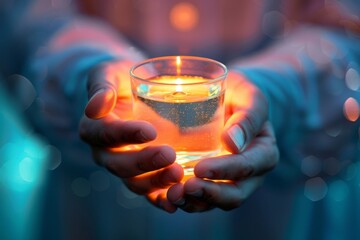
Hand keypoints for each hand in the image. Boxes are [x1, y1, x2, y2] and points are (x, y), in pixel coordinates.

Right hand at [79, 60, 182, 212]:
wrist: (130, 92)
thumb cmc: (119, 79)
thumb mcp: (108, 73)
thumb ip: (101, 86)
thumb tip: (95, 106)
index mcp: (94, 128)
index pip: (105, 133)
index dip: (125, 134)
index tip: (150, 130)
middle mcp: (106, 152)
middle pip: (120, 164)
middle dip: (144, 162)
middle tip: (169, 154)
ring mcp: (125, 167)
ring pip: (135, 182)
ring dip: (156, 182)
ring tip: (179, 174)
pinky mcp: (143, 175)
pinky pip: (150, 192)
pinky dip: (162, 199)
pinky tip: (179, 199)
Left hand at [167, 71, 278, 211]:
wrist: (222, 100)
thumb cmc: (237, 96)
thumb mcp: (249, 97)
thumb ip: (248, 117)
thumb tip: (232, 143)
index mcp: (263, 153)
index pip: (248, 167)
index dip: (225, 170)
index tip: (200, 168)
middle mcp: (249, 175)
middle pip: (234, 195)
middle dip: (210, 194)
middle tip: (187, 187)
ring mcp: (228, 182)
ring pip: (214, 203)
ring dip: (194, 203)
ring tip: (172, 195)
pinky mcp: (209, 184)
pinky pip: (198, 200)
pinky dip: (183, 201)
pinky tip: (166, 197)